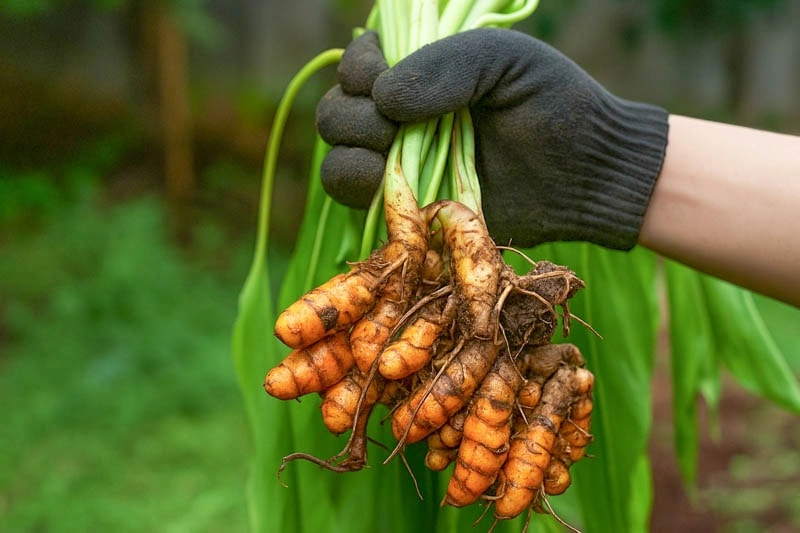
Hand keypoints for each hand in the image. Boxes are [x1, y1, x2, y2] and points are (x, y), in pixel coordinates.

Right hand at [317, 28, 668, 249]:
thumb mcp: (502, 58)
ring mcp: (402, 168)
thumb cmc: (552, 104)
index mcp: (418, 75)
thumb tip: (383, 99)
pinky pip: (357, 205)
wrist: (585, 173)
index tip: (385, 80)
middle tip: (396, 126)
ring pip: (336, 160)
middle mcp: (399, 120)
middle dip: (353, 117)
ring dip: (352, 155)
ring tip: (392, 155)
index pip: (355, 67)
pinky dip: (364, 193)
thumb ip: (445, 63)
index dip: (359, 71)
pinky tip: (398, 187)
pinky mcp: (410, 212)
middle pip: (334, 114)